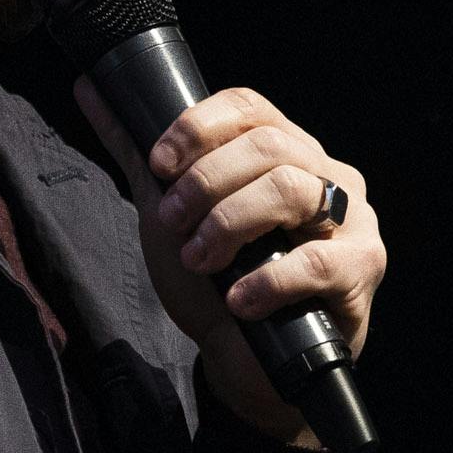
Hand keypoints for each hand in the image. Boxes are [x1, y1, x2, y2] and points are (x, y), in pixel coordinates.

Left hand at [75, 79, 384, 446]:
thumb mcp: (170, 214)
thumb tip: (90, 89)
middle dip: (205, 182)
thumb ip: (138, 155)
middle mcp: (326, 174)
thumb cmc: (214, 282)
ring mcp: (352, 220)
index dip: (198, 127)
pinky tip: (239, 300)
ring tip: (199, 260)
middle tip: (171, 222)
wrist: (246, 363)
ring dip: (229, 223)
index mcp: (286, 150)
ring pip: (290, 189)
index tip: (158, 164)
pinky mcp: (362, 269)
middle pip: (268, 145)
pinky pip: (317, 261)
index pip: (250, 107)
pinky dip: (267, 281)